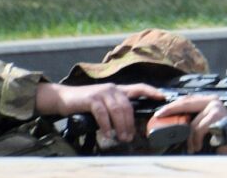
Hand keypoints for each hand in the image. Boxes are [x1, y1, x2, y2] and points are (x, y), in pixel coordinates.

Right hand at [35, 81, 163, 143]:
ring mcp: (102, 93)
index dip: (152, 91)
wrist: (64, 98)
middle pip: (128, 106)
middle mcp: (113, 89)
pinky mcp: (91, 99)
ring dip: (120, 126)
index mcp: (118, 89)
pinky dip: (106, 125)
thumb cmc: (85, 103)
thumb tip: (127, 123)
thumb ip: (115, 108)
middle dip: (130, 123)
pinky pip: (102, 113)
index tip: (163, 97)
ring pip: (117, 110)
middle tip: (130, 137)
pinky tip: (107, 134)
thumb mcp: (104, 102)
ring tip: (121, 138)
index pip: (139, 87)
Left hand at [151, 95, 226, 154]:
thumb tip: (171, 122)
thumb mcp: (200, 126)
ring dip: (189, 138)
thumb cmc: (217, 136)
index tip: (159, 113)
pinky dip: (196, 140)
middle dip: (171, 111)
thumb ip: (191, 121)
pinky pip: (198, 129)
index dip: (172, 106)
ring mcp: (217, 107)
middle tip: (160, 116)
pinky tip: (198, 146)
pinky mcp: (218, 116)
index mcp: (208, 101)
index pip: (187, 99)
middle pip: (186, 104)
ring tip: (192, 147)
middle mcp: (213, 101)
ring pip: (192, 122)